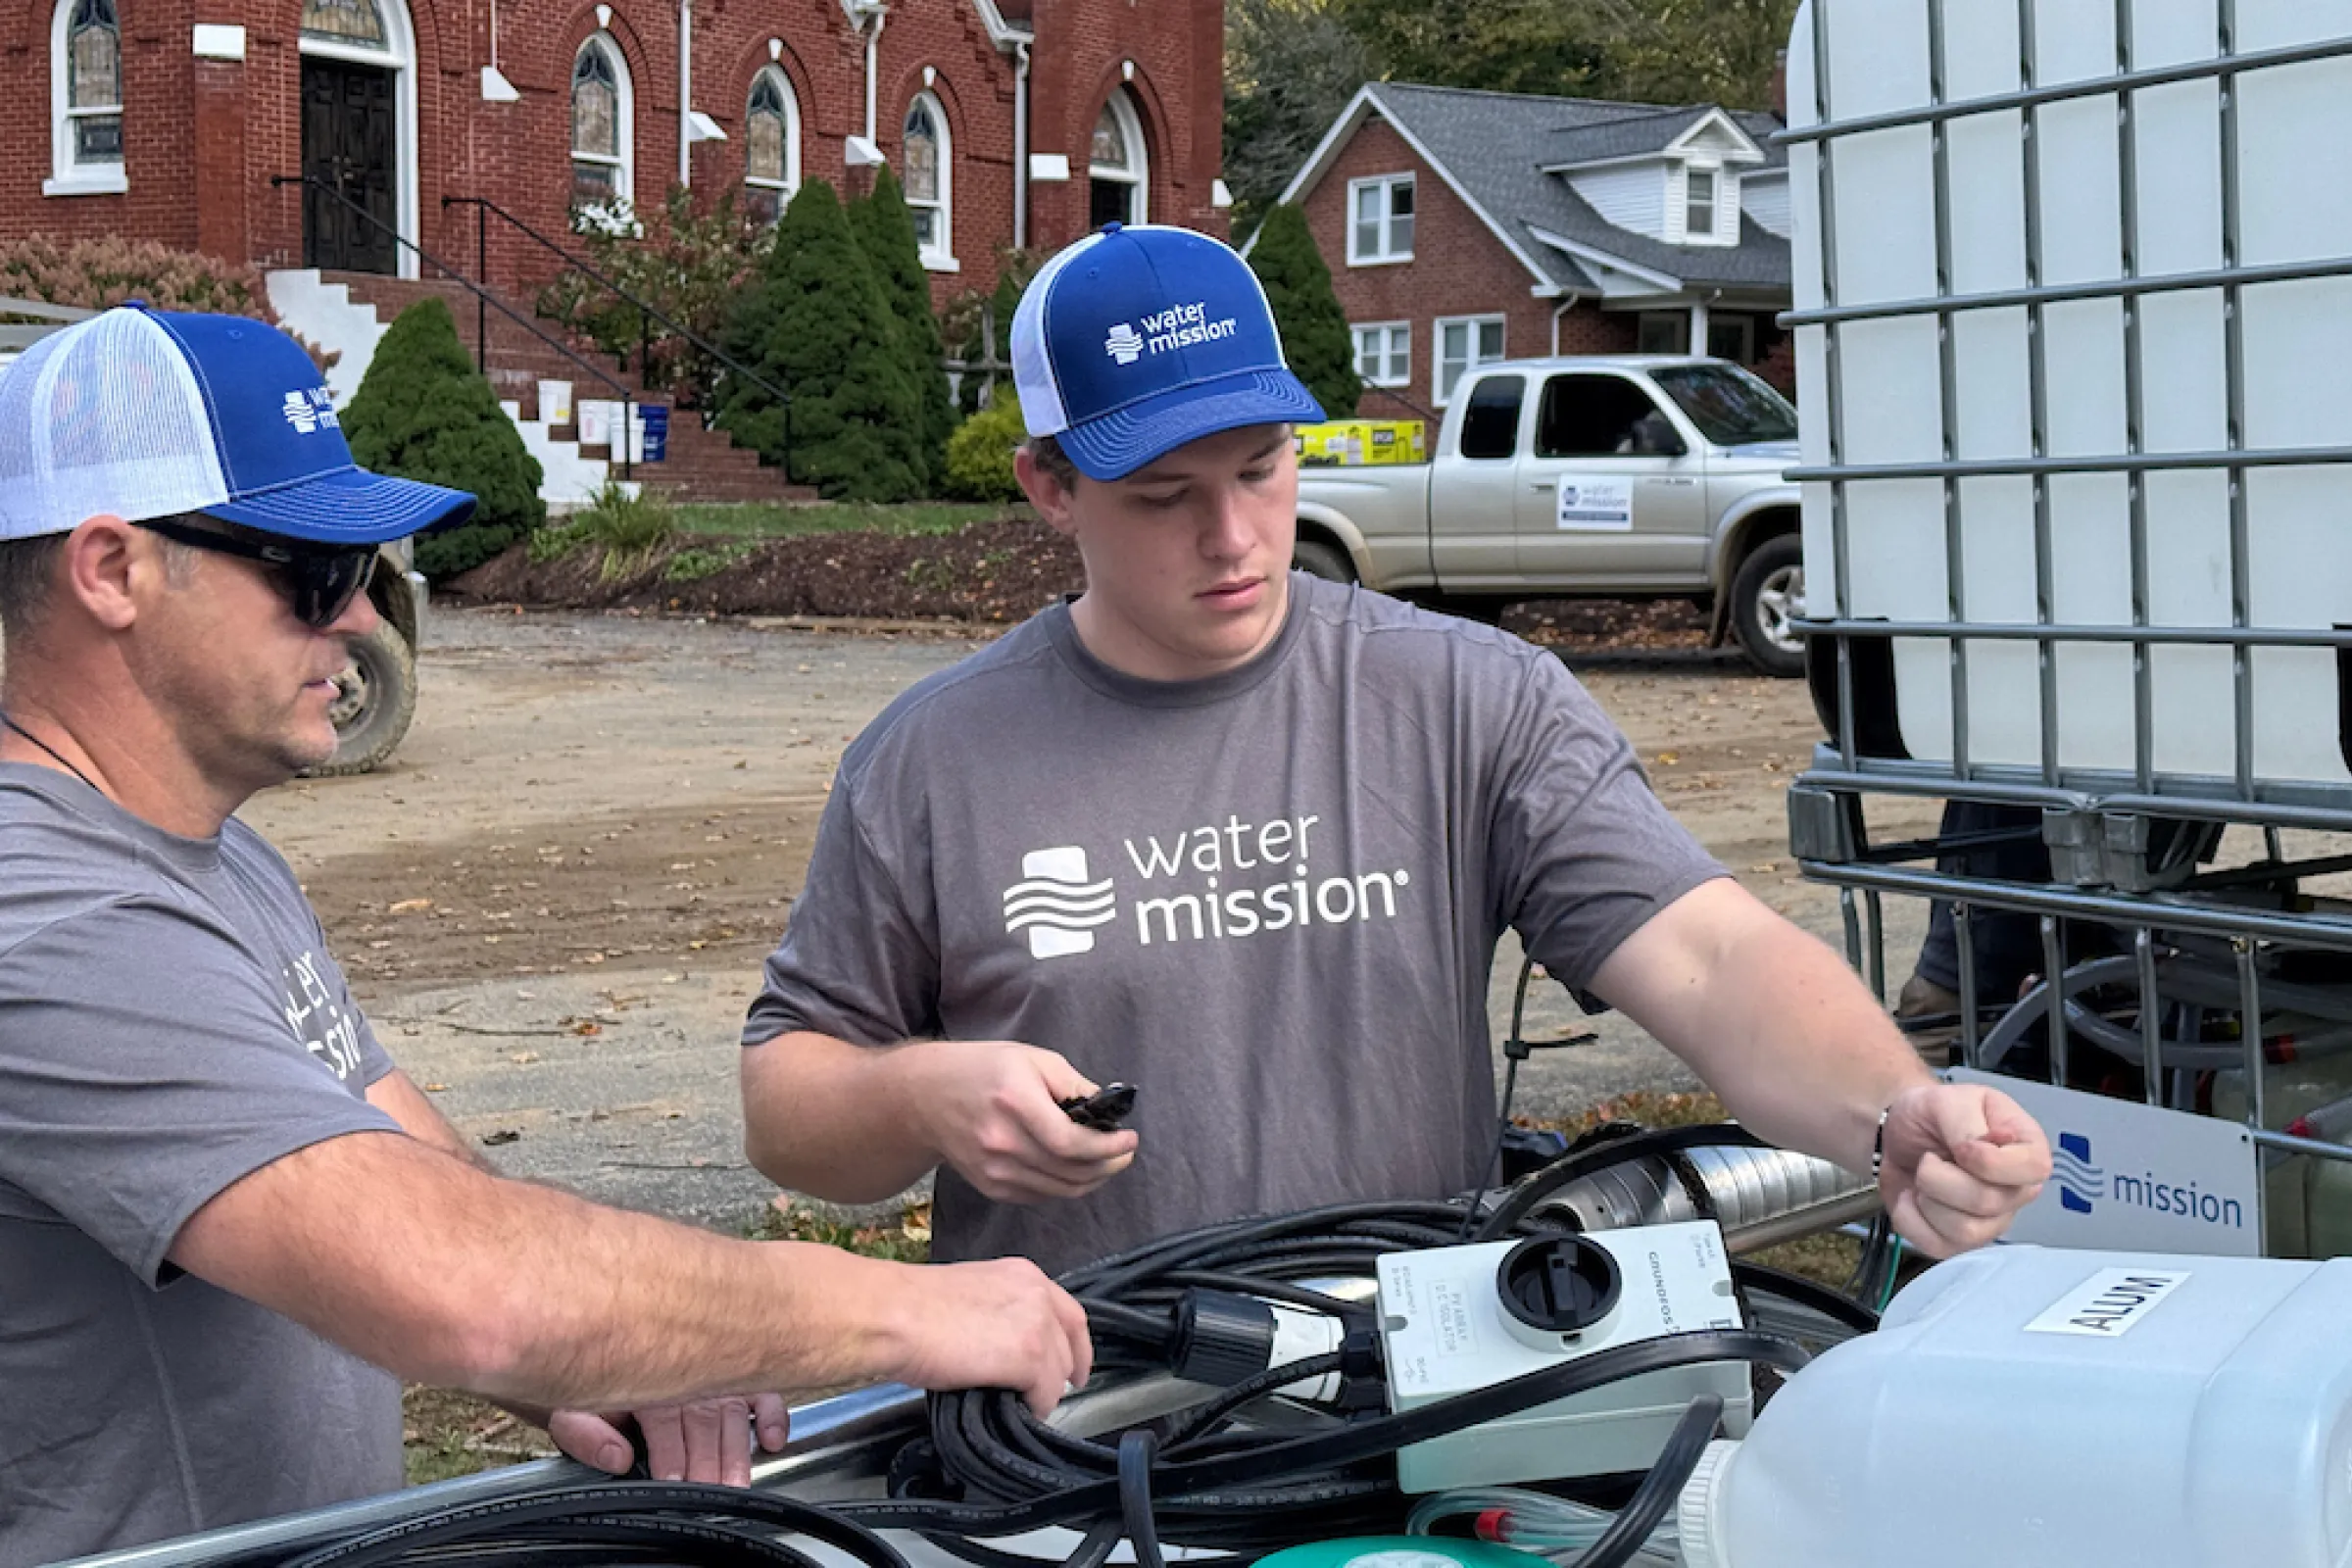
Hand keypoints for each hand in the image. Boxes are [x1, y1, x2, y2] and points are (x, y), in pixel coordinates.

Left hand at [548, 1394, 791, 1484]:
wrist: (601, 1336)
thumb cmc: (596, 1377)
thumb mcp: (572, 1404)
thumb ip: (585, 1434)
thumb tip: (617, 1458)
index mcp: (647, 1380)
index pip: (665, 1427)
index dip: (670, 1459)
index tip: (673, 1483)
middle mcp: (686, 1376)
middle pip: (703, 1426)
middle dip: (707, 1465)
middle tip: (712, 1493)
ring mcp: (714, 1374)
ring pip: (734, 1415)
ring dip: (738, 1452)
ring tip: (737, 1482)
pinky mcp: (736, 1376)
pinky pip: (763, 1394)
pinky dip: (774, 1415)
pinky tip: (772, 1439)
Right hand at [880, 1255, 1094, 1416]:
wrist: (893, 1313)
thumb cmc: (911, 1305)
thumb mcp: (972, 1294)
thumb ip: (999, 1313)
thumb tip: (1002, 1345)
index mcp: (1024, 1274)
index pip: (1068, 1314)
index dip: (1075, 1346)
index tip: (1074, 1369)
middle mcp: (1039, 1294)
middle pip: (1068, 1345)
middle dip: (1057, 1373)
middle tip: (1038, 1395)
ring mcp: (1038, 1325)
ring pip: (1058, 1373)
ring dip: (1040, 1393)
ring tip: (1014, 1404)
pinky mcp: (1029, 1358)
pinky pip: (1044, 1395)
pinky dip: (1031, 1408)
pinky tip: (1010, 1410)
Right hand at [907, 1040, 1137, 1201]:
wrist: (926, 1097)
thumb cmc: (983, 1070)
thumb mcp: (1032, 1059)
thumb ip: (1073, 1084)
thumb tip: (1107, 1109)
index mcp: (1015, 1103)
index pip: (1070, 1142)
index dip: (1107, 1147)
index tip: (1129, 1140)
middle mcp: (1002, 1142)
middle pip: (1070, 1172)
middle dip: (1108, 1165)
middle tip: (1124, 1153)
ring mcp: (994, 1171)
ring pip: (1060, 1190)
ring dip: (1092, 1180)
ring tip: (1105, 1161)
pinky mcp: (991, 1187)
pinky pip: (1041, 1195)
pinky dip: (1065, 1186)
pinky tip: (1073, 1167)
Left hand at [1877, 1081, 2051, 1256]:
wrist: (1899, 1132)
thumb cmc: (1932, 1114)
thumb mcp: (1949, 1099)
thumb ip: (1967, 1122)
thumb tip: (1980, 1150)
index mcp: (2027, 1149)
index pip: (2035, 1168)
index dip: (1990, 1162)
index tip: (1961, 1147)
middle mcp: (2016, 1190)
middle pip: (1989, 1203)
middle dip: (1941, 1176)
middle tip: (1929, 1157)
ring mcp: (1991, 1220)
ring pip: (1965, 1231)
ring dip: (1927, 1198)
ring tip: (1924, 1176)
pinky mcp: (1959, 1241)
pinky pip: (1937, 1245)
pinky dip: (1910, 1219)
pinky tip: (1911, 1197)